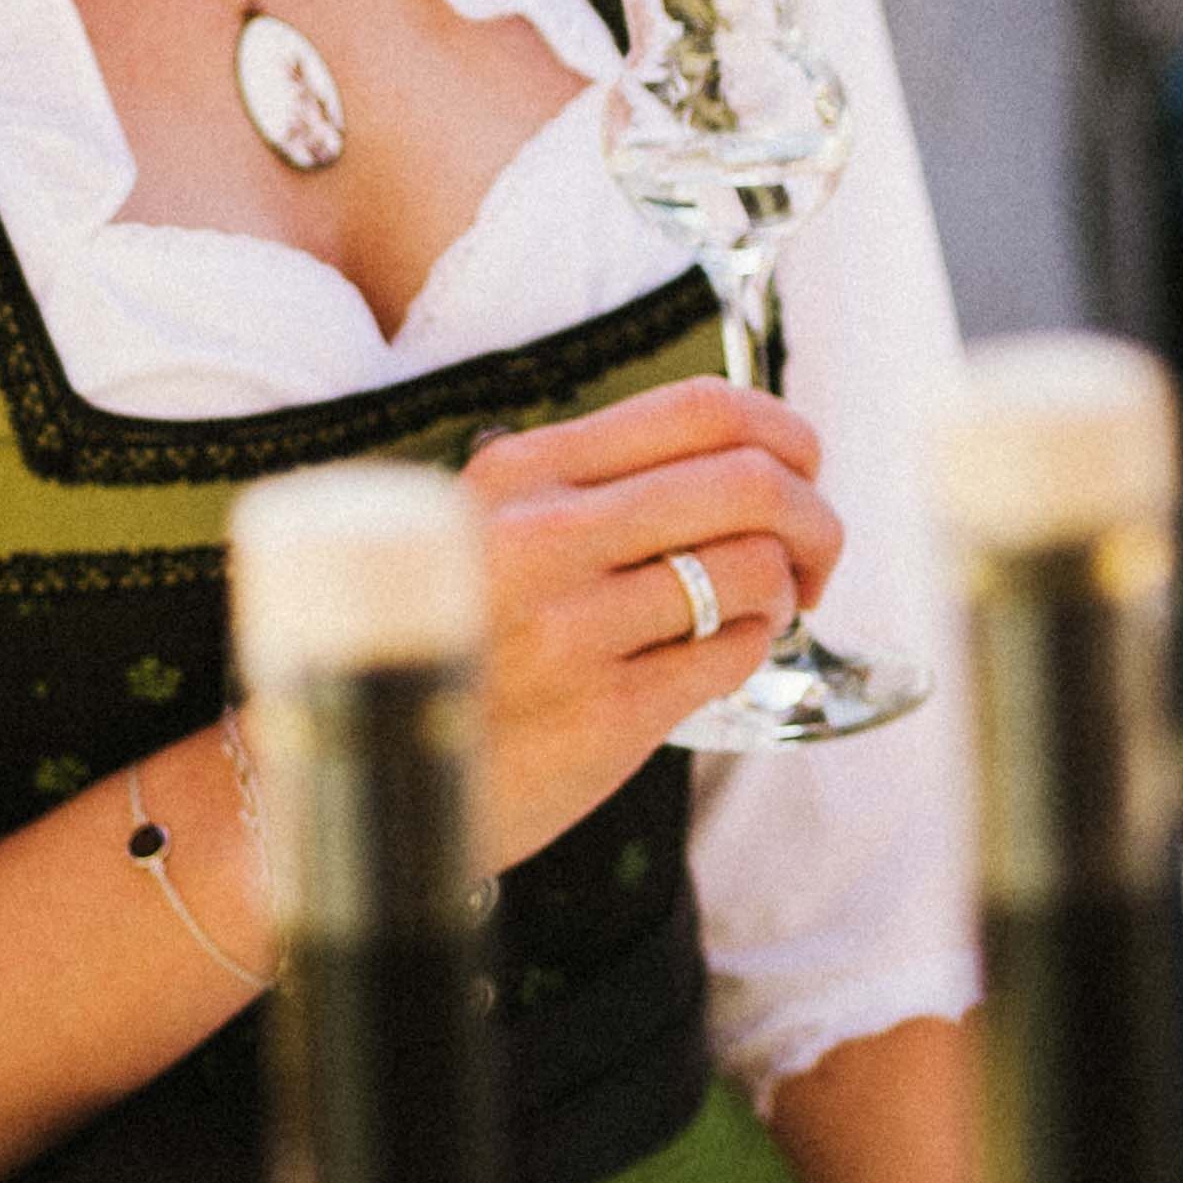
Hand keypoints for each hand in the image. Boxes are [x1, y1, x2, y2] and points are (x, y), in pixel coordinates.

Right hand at [454, 382, 845, 857]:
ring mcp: (574, 626)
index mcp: (521, 473)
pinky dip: (751, 648)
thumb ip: (577, 485)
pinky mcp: (604, 713)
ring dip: (786, 591)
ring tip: (761, 613)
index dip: (784, 433)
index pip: (700, 409)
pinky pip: (731, 653)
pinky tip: (716, 658)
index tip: (802, 470)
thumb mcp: (480, 531)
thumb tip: (730, 454)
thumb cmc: (448, 646)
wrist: (368, 773)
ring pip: (754, 568)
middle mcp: (546, 535)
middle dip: (815, 519)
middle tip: (815, 558)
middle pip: (750, 482)